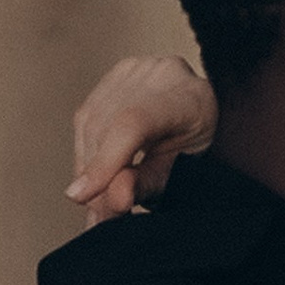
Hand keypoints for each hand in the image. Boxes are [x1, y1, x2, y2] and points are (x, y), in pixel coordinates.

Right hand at [68, 54, 215, 222]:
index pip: (133, 124)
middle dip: (95, 176)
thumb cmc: (195, 151)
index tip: (82, 196)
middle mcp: (162, 74)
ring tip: (97, 200)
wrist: (201, 122)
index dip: (104, 162)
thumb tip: (114, 198)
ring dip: (86, 167)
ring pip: (90, 122)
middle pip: (107, 126)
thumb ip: (147, 185)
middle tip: (97, 214)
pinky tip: (95, 173)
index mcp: (189, 97)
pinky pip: (86, 116)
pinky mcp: (116, 75)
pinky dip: (86, 151)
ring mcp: (137, 69)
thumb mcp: (180, 175)